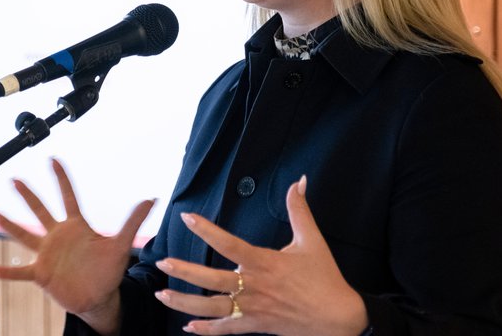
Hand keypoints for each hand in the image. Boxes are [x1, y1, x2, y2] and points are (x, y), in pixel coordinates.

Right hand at [0, 158, 154, 333]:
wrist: (98, 296)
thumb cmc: (107, 269)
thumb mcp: (121, 244)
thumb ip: (133, 221)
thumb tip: (152, 199)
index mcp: (76, 226)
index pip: (68, 196)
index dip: (61, 178)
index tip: (52, 159)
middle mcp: (58, 236)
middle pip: (41, 210)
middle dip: (28, 195)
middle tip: (15, 179)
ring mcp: (48, 254)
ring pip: (27, 235)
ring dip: (12, 226)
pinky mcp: (42, 274)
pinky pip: (22, 271)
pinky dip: (9, 271)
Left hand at [152, 176, 367, 335]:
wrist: (339, 318)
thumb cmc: (325, 278)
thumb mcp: (312, 240)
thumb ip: (299, 209)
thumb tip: (299, 180)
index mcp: (265, 262)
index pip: (229, 244)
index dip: (207, 230)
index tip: (187, 218)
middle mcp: (255, 286)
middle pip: (213, 280)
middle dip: (185, 271)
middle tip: (162, 262)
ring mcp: (254, 309)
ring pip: (213, 308)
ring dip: (185, 302)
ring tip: (162, 294)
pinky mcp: (257, 326)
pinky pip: (227, 330)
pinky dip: (207, 330)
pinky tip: (189, 327)